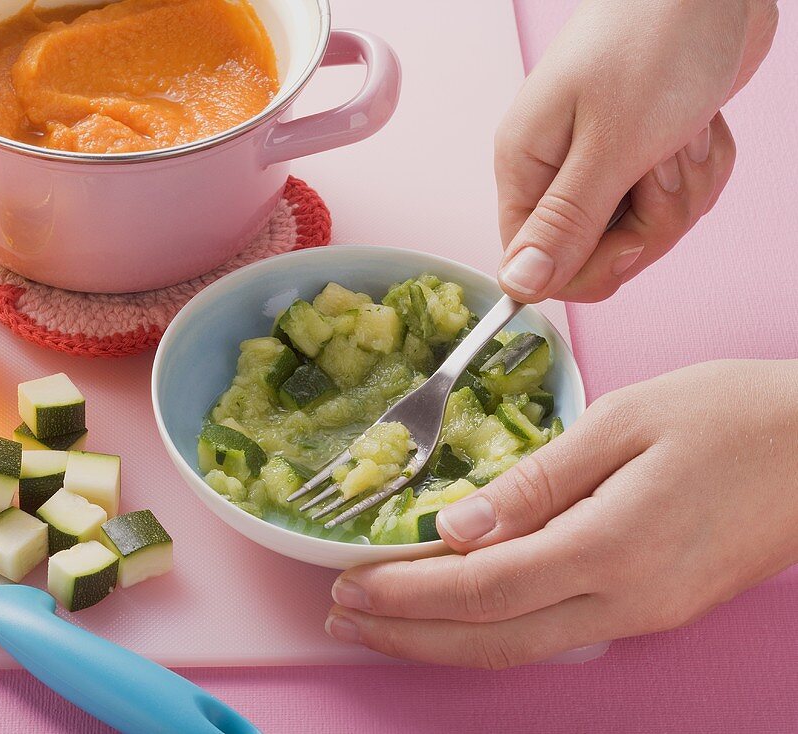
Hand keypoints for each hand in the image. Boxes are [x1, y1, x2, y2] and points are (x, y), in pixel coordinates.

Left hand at [325, 360, 797, 667]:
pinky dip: (489, 629)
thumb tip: (456, 526)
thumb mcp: (624, 422)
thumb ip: (536, 480)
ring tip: (378, 623)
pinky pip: (553, 632)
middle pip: (490, 640)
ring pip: (520, 647)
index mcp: (610, 547)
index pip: (480, 588)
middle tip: (339, 616)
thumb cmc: (730, 417)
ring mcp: (643, 615)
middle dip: (406, 635)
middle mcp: (624, 600)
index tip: (348, 582)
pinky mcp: (653, 610)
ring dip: (440, 641)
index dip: (406, 593)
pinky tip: (454, 610)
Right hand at [494, 0, 776, 302]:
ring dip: (684, 191)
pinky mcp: (643, 155)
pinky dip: (701, 171)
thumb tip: (516, 285)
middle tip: (663, 167)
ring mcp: (601, 163)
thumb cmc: (655, 40)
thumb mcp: (610, 144)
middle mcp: (556, 171)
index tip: (629, 239)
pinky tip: (699, 131)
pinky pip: (675, 201)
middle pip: (598, 253)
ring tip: (684, 137)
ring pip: (644, 230)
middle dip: (651, 223)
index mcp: (527, 167)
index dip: (590, 267)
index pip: (538, 266)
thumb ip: (564, 223)